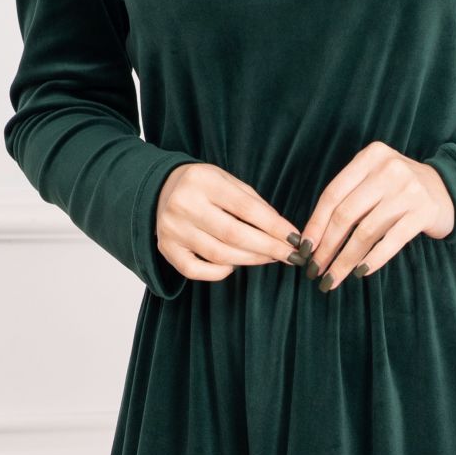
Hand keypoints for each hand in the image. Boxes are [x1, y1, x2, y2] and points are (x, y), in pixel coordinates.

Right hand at [155, 162, 303, 283]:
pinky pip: (195, 271)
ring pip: (219, 254)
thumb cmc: (205, 186)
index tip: (295, 238)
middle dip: (268, 248)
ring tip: (270, 258)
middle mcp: (184, 205)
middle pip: (234, 235)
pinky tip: (234, 266)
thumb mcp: (228, 181)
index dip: (274, 226)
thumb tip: (283, 232)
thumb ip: (254, 203)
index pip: (247, 208)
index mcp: (203, 181)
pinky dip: (218, 273)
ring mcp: (172, 229)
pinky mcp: (166, 248)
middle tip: (290, 255)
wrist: (161, 188)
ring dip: (251, 260)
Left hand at [298, 141, 455, 290]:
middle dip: (327, 246)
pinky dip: (373, 259)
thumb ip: (349, 197)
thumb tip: (314, 237)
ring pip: (366, 231)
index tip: (305, 248)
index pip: (333, 194)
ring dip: (345, 259)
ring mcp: (408, 190)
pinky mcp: (424, 212)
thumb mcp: (375, 179)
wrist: (449, 190)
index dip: (315, 224)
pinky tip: (360, 272)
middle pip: (346, 214)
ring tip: (333, 277)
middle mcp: (389, 169)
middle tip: (315, 269)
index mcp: (371, 157)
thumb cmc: (401, 189)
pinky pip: (391, 241)